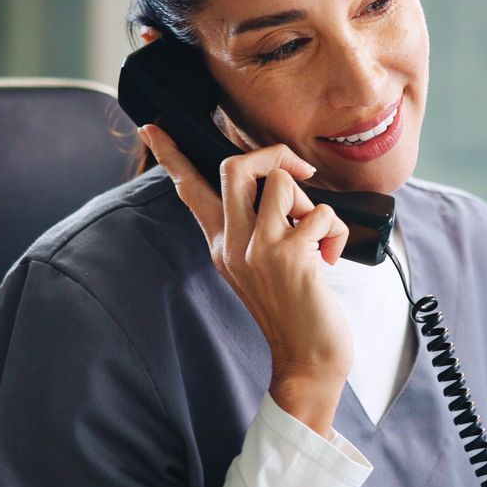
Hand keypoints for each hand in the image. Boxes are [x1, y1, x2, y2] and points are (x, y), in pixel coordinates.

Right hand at [140, 124, 352, 436]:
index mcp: (220, 244)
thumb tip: (283, 184)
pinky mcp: (289, 256)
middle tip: (299, 174)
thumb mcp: (262, 266)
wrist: (307, 359)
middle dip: (272, 155)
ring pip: (282, 183)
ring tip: (315, 237)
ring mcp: (257, 249)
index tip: (150, 127)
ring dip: (311, 202)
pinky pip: (320, 212)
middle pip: (234, 166)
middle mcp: (231, 243)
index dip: (170, 155)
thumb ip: (260, 227)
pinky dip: (336, 229)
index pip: (189, 191)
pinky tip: (329, 259)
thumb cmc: (294, 311)